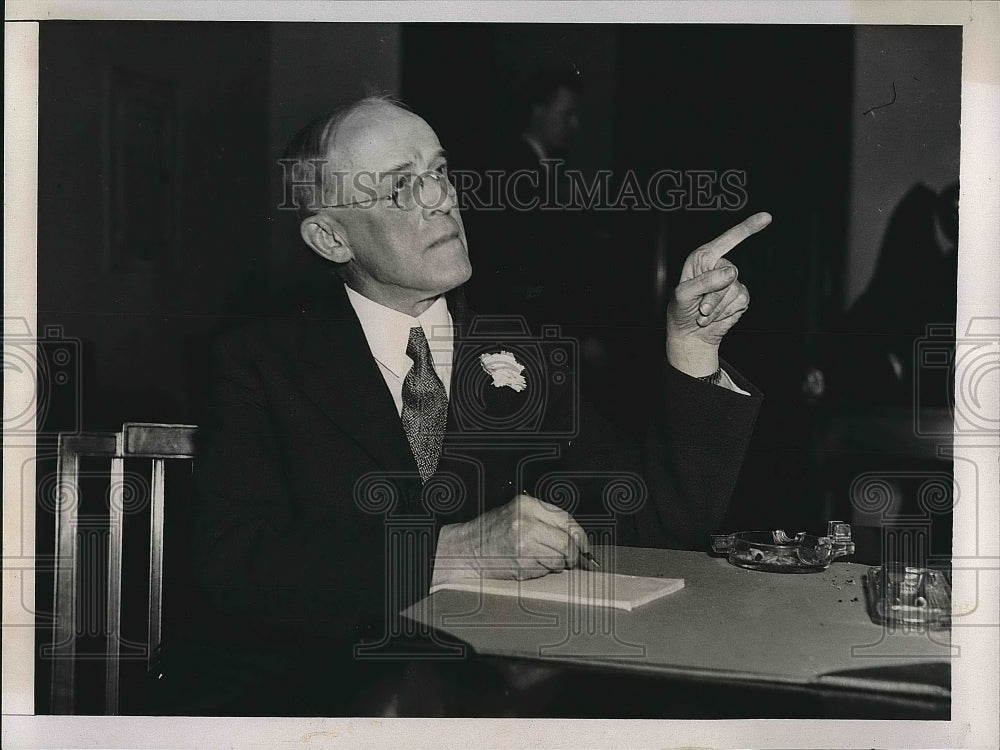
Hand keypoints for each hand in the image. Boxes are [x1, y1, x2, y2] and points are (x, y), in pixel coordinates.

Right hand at [434, 494, 589, 581]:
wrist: (467, 549)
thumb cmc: (493, 530)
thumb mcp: (519, 512)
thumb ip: (547, 519)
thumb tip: (578, 538)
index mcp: (528, 505)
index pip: (567, 520)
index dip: (581, 536)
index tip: (585, 546)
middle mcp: (527, 523)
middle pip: (567, 544)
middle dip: (573, 555)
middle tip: (571, 559)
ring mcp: (524, 545)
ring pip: (558, 560)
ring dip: (557, 565)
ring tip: (541, 559)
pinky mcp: (521, 565)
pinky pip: (545, 572)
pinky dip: (543, 571)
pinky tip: (529, 565)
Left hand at [665, 212, 770, 376]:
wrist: (690, 334)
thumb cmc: (681, 310)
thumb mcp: (683, 295)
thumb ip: (705, 282)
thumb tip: (732, 272)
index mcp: (703, 257)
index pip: (728, 240)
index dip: (748, 228)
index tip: (767, 217)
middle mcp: (720, 265)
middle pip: (730, 273)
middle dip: (713, 295)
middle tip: (699, 308)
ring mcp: (732, 281)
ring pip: (733, 290)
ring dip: (716, 307)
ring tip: (704, 313)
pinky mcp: (740, 296)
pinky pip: (740, 301)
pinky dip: (725, 312)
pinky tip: (714, 316)